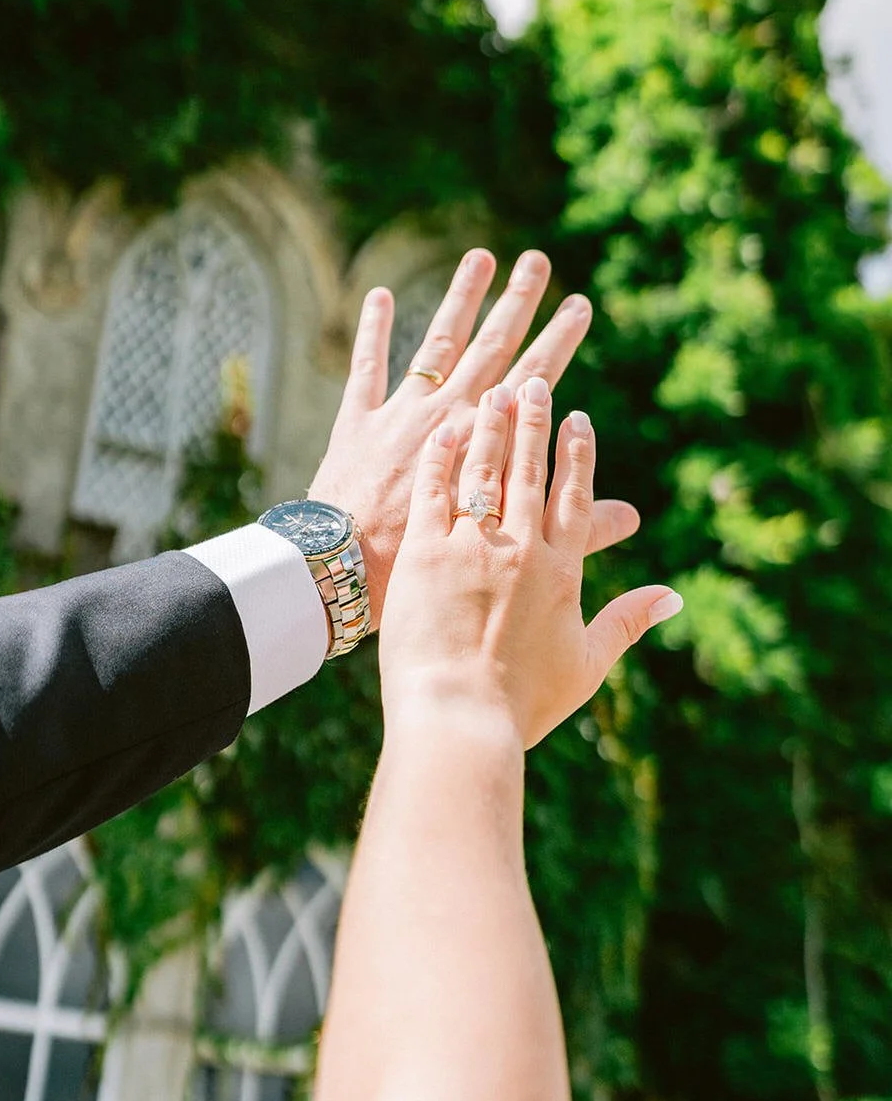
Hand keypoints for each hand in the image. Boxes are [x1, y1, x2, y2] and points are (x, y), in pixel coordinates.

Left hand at [309, 248, 639, 625]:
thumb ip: (579, 530)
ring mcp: (403, 418)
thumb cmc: (439, 576)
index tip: (578, 305)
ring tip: (480, 257)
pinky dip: (373, 332)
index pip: (534, 382)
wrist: (351, 579)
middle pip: (491, 350)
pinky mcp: (358, 425)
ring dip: (459, 299)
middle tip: (537, 261)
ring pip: (437, 346)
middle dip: (518, 304)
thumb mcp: (517, 557)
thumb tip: (634, 518)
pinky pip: (367, 369)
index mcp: (491, 448)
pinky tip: (379, 294)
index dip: (558, 341)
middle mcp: (452, 419)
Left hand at [378, 378, 682, 748]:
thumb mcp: (586, 664)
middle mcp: (520, 548)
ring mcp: (471, 547)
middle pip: (529, 471)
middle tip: (536, 382)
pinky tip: (445, 429)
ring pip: (484, 471)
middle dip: (534, 422)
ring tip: (495, 391)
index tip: (578, 418)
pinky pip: (434, 492)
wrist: (459, 717)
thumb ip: (629, 622)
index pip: (573, 496)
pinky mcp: (424, 554)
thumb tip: (674, 598)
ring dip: (492, 427)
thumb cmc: (522, 702)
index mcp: (561, 572)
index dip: (576, 453)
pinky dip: (442, 457)